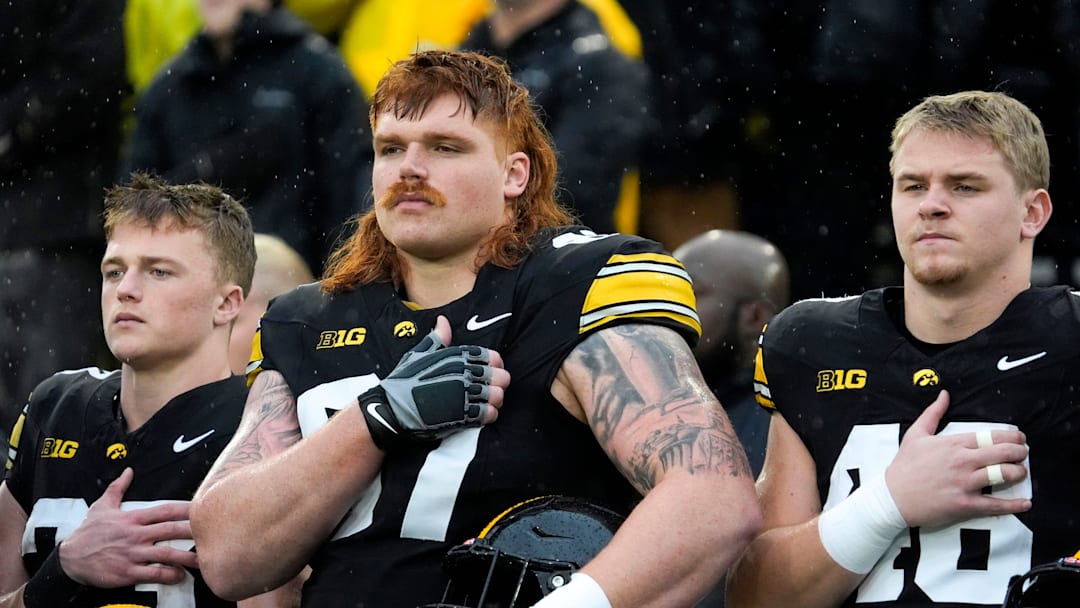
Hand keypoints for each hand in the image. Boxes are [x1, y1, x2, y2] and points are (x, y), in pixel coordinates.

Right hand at [58, 468, 197, 586]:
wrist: (69, 559)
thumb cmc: (87, 532)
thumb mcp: (101, 506)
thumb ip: (117, 488)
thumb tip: (127, 471)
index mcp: (132, 518)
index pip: (165, 511)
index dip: (185, 509)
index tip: (203, 508)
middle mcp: (135, 535)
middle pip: (170, 530)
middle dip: (193, 531)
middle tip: (212, 532)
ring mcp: (132, 554)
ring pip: (165, 554)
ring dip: (186, 557)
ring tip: (204, 560)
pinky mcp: (127, 572)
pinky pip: (152, 574)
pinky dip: (168, 575)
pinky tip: (180, 576)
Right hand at [359, 315, 509, 448]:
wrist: (393, 410)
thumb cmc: (404, 381)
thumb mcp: (419, 354)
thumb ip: (437, 338)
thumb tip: (443, 320)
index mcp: (458, 357)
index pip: (492, 357)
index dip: (494, 365)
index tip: (489, 371)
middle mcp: (465, 374)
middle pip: (500, 377)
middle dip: (497, 383)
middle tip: (489, 389)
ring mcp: (465, 396)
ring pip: (497, 397)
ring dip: (494, 401)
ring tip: (485, 403)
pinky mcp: (463, 416)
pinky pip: (489, 414)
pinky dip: (488, 415)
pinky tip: (480, 415)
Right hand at [885, 390, 1030, 526]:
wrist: (892, 497)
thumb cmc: (904, 466)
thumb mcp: (915, 435)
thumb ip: (933, 413)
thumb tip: (944, 394)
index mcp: (953, 444)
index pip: (992, 436)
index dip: (1012, 436)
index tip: (1019, 438)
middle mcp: (962, 462)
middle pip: (1003, 453)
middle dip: (1020, 452)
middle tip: (1024, 454)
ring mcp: (965, 484)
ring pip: (1004, 475)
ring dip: (1019, 473)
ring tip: (1021, 472)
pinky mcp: (965, 505)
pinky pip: (996, 505)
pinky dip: (1014, 504)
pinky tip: (1025, 503)